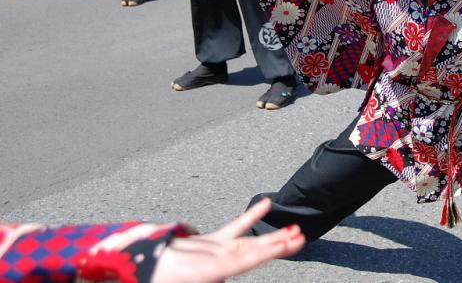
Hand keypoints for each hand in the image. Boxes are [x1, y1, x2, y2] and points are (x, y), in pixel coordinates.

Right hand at [151, 198, 303, 282]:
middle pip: (256, 252)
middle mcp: (221, 261)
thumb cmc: (158, 272)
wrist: (145, 269)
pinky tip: (266, 203)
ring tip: (295, 229)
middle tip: (300, 237)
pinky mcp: (215, 244)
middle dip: (279, 245)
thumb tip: (209, 257)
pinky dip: (252, 216)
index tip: (287, 243)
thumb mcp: (179, 274)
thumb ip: (200, 263)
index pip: (247, 259)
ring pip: (251, 241)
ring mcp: (220, 251)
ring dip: (274, 236)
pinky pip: (237, 227)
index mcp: (214, 271)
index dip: (267, 251)